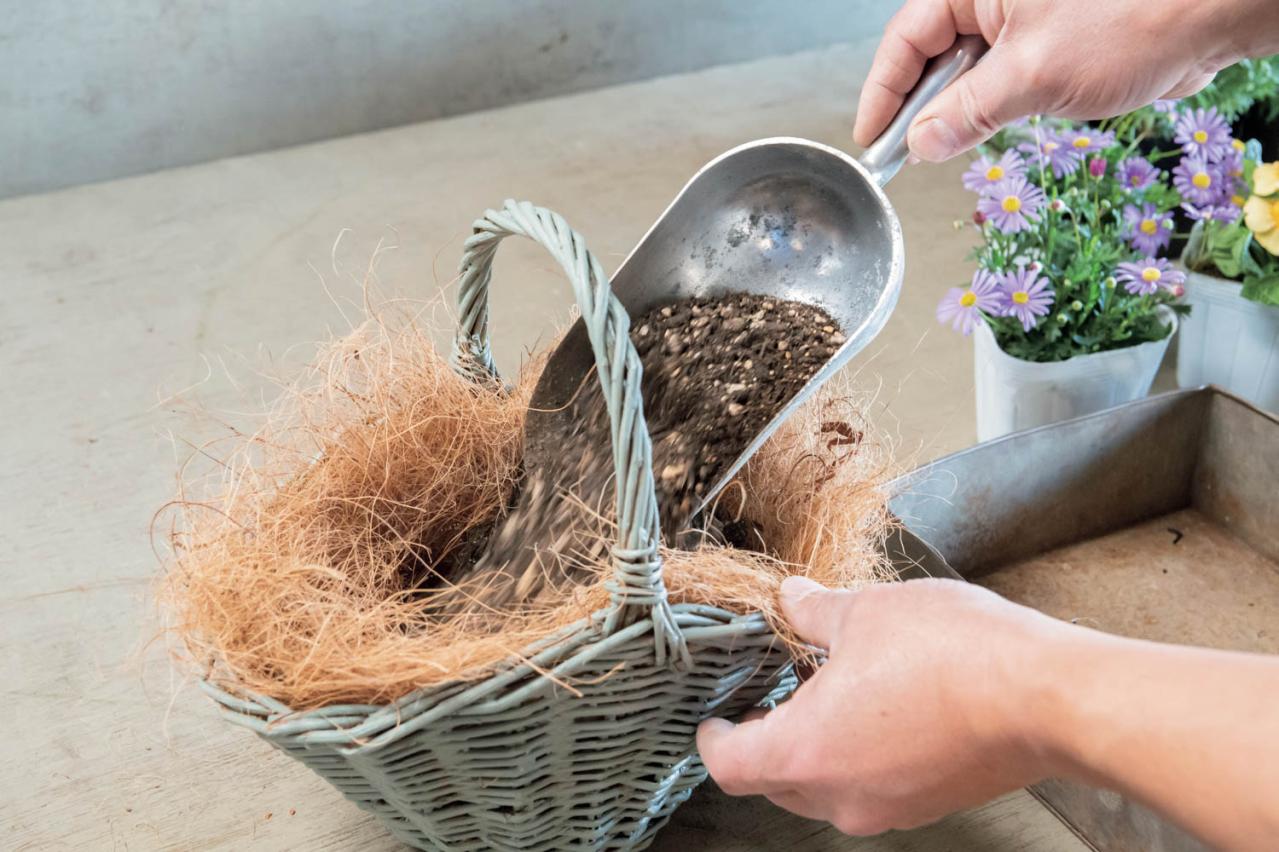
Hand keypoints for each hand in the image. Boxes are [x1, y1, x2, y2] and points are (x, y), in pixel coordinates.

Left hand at [696, 577, 1071, 834]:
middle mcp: (840, 796)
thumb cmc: (951, 654)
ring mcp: (888, 807)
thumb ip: (814, 612)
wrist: (1045, 697)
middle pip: (774, 783)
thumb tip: (790, 599)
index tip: (712, 720)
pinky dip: (858, 757)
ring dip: (815, 749)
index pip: (731, 765)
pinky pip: (871, 788)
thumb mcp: (864, 613)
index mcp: (805, 752)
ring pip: (825, 788)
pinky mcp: (929, 803)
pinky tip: (878, 709)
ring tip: (827, 694)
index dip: (714, 739)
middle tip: (770, 698)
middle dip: (765, 743)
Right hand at [853, 0, 1254, 161]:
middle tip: (905, 155)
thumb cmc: (1132, 22)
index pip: (907, 38)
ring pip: (965, 72)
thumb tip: (922, 143)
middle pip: (931, 55)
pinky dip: (988, 108)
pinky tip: (986, 130)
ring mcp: (1021, 20)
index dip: (883, 92)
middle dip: (919, 107)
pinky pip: (1000, 79)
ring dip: (956, 112)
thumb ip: (967, 112)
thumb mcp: (1032, 76)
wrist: (1210, 19)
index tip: (871, 138)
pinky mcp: (1047, 43)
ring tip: (947, 145)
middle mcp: (993, 0)